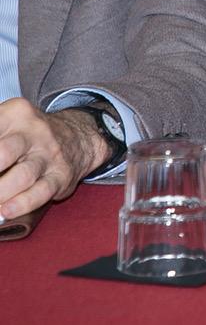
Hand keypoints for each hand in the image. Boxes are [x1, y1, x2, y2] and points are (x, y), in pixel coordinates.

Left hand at [0, 99, 107, 219]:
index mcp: (15, 114)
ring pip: (22, 176)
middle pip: (4, 152)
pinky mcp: (61, 176)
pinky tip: (5, 210)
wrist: (79, 137)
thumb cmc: (27, 136)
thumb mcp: (6, 121)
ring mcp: (49, 155)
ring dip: (0, 192)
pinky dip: (21, 203)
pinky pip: (41, 192)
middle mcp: (34, 132)